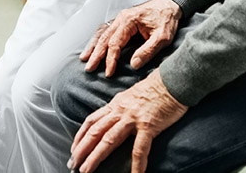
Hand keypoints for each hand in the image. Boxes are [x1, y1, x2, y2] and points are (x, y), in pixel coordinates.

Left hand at [68, 71, 187, 172]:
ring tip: (86, 170)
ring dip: (95, 157)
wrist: (173, 80)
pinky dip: (136, 165)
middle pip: (95, 132)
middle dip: (82, 149)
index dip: (80, 136)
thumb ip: (120, 108)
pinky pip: (140, 149)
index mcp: (115, 105)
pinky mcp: (149, 126)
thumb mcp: (131, 96)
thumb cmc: (156, 89)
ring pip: (108, 140)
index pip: (92, 121)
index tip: (74, 149)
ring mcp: (133, 119)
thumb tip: (111, 117)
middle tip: (72, 164)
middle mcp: (120, 112)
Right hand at [81, 0, 181, 77]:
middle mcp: (121, 18)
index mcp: (129, 21)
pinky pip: (106, 30)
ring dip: (93, 46)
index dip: (110, 59)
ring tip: (85, 58)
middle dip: (95, 54)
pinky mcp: (123, 21)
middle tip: (89, 68)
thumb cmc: (167, 18)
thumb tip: (134, 64)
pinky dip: (98, 39)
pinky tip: (93, 46)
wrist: (170, 3)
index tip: (109, 72)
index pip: (115, 43)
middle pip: (104, 38)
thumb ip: (148, 50)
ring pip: (102, 33)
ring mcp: (120, 18)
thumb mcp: (162, 37)